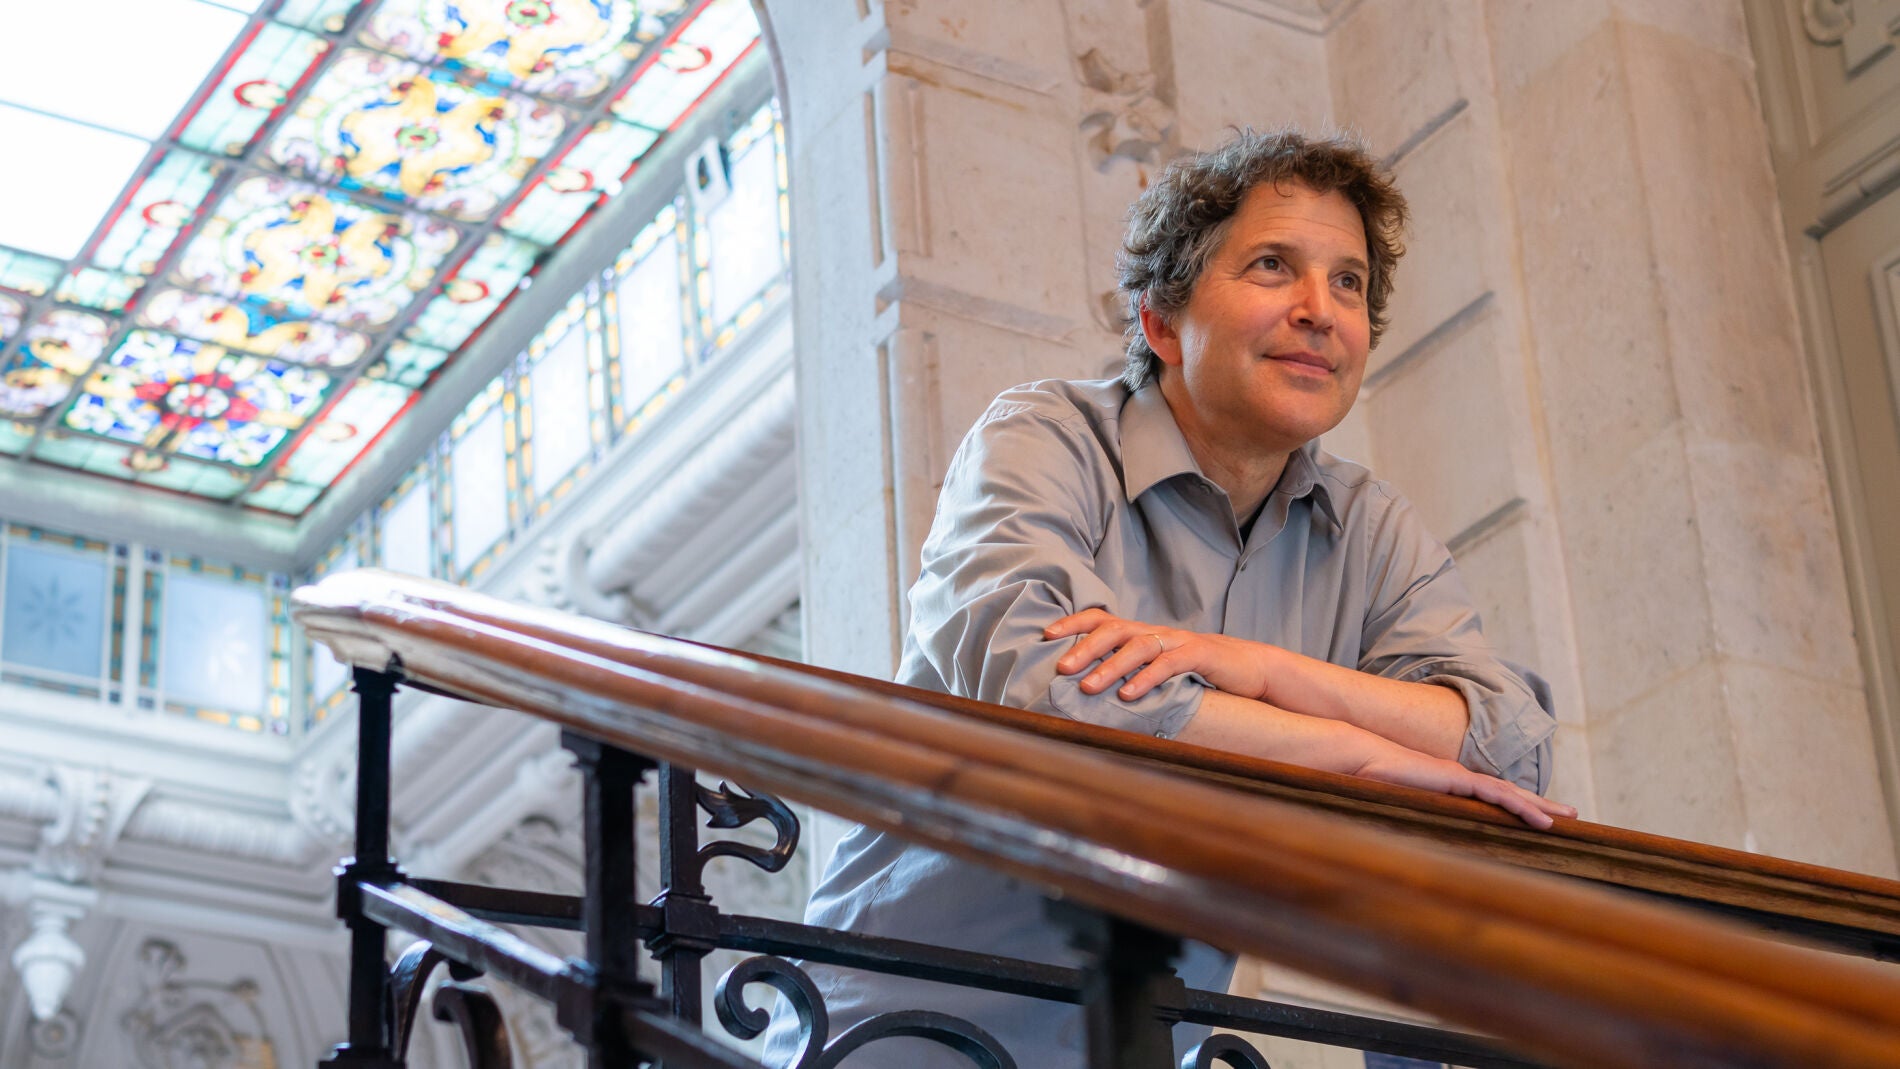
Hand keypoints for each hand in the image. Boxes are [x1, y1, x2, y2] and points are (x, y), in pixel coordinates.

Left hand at [1045, 608, 1280, 700]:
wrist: (1249, 668)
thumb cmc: (1196, 672)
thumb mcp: (1158, 669)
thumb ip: (1130, 672)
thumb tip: (1087, 689)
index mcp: (1142, 634)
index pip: (1102, 619)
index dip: (1074, 623)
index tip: (1046, 634)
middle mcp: (1155, 632)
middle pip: (1114, 629)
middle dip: (1084, 647)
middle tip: (1060, 667)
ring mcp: (1178, 641)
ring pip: (1138, 646)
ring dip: (1109, 666)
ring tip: (1088, 687)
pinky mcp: (1200, 655)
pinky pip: (1169, 664)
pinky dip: (1146, 679)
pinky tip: (1128, 695)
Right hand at [1353, 746, 1577, 829]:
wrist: (1361, 759)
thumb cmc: (1373, 783)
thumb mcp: (1400, 806)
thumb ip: (1413, 819)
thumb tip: (1414, 848)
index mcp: (1450, 786)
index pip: (1491, 797)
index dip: (1516, 805)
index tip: (1537, 817)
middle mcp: (1461, 779)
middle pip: (1509, 793)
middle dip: (1541, 803)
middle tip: (1570, 815)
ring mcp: (1462, 777)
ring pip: (1510, 794)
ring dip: (1541, 805)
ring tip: (1567, 817)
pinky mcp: (1458, 779)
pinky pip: (1497, 796)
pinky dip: (1521, 808)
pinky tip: (1541, 820)